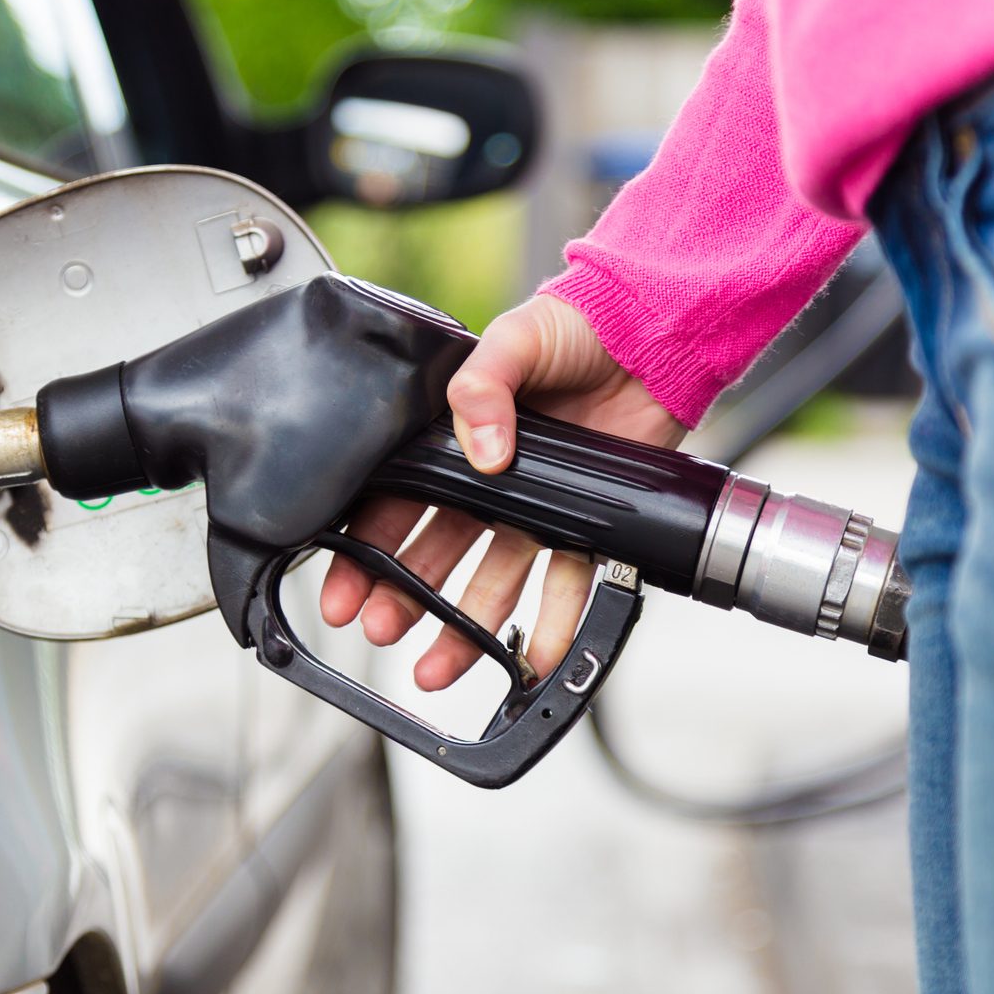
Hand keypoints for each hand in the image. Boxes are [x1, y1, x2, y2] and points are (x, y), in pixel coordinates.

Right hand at [318, 294, 684, 689]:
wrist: (650, 332)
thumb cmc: (575, 325)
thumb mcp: (515, 336)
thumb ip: (482, 385)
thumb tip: (481, 450)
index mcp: (452, 440)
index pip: (393, 505)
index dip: (364, 551)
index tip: (343, 592)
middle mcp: (488, 483)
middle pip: (433, 557)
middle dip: (401, 600)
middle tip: (380, 629)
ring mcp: (536, 508)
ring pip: (489, 584)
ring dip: (461, 630)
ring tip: (434, 669)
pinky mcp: (586, 523)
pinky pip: (566, 586)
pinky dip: (550, 626)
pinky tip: (530, 660)